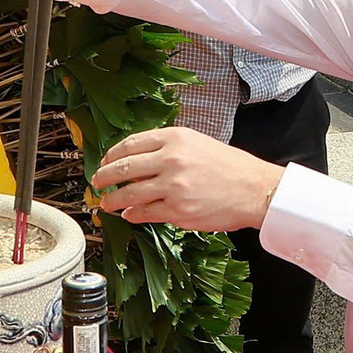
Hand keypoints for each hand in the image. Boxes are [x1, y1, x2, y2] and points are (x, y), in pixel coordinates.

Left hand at [93, 127, 282, 231]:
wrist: (255, 189)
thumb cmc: (230, 167)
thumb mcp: (197, 144)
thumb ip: (166, 149)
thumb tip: (136, 163)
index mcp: (175, 138)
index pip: (130, 144)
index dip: (111, 155)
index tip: (105, 162)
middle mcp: (171, 159)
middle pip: (123, 168)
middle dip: (104, 177)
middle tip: (98, 182)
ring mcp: (172, 186)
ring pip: (128, 193)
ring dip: (113, 200)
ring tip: (107, 203)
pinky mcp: (177, 210)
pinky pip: (144, 213)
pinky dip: (133, 214)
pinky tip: (130, 213)